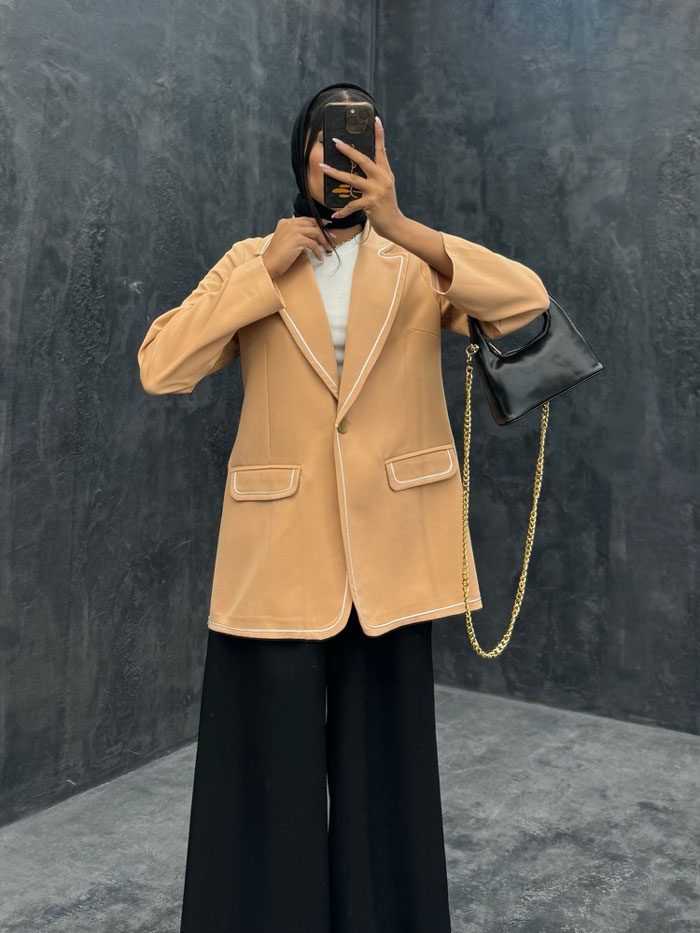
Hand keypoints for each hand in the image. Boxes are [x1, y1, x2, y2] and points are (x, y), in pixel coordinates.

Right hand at [262, 216, 335, 278]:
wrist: (269, 263)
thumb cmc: (276, 256)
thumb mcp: (286, 240)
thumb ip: (297, 234)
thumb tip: (313, 236)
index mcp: (286, 222)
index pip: (306, 219)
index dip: (318, 223)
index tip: (326, 227)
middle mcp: (289, 224)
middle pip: (313, 223)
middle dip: (324, 231)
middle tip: (330, 238)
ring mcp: (293, 231)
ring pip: (316, 232)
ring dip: (324, 241)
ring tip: (327, 248)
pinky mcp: (297, 240)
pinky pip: (313, 244)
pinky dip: (318, 252)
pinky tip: (319, 257)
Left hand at [319, 116, 402, 238]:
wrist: (395, 225)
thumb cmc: (387, 206)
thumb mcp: (385, 186)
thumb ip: (377, 175)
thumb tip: (364, 164)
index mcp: (385, 172)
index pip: (381, 150)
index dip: (379, 135)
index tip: (375, 120)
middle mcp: (382, 178)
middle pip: (363, 160)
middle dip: (348, 150)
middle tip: (336, 142)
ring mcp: (376, 191)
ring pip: (352, 179)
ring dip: (335, 173)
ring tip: (322, 167)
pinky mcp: (371, 203)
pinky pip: (351, 205)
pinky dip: (342, 211)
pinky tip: (334, 214)